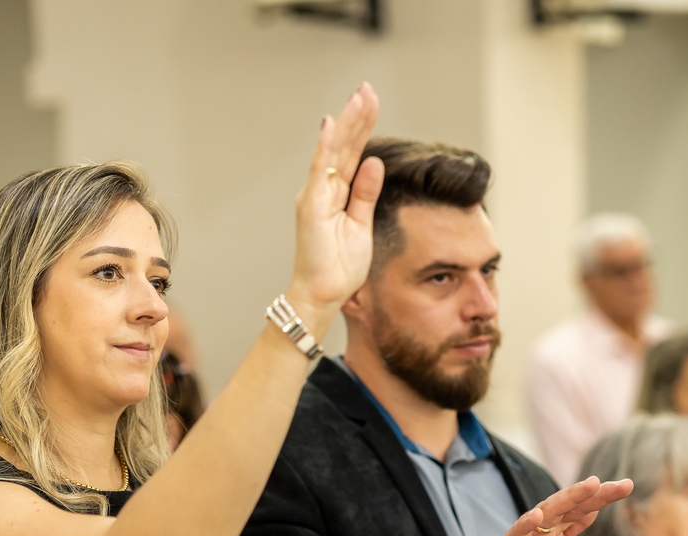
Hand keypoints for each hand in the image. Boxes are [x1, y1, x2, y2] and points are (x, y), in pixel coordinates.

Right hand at [285, 83, 383, 331]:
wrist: (321, 295)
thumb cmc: (338, 267)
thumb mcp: (361, 225)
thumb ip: (366, 193)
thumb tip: (376, 162)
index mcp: (336, 195)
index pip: (352, 155)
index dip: (362, 128)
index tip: (372, 102)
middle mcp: (322, 190)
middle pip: (344, 147)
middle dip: (357, 116)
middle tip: (367, 88)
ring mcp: (315, 196)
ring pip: (333, 152)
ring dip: (347, 123)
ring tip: (359, 97)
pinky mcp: (311, 206)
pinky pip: (320, 171)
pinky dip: (325, 147)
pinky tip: (332, 124)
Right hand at [476, 476, 633, 535]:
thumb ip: (574, 524)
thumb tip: (594, 508)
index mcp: (556, 520)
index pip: (584, 504)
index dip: (604, 495)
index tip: (627, 484)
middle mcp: (544, 520)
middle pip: (573, 503)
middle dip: (597, 492)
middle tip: (623, 484)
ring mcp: (530, 533)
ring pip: (551, 510)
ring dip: (571, 497)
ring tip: (591, 485)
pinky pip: (520, 534)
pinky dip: (526, 523)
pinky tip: (536, 514)